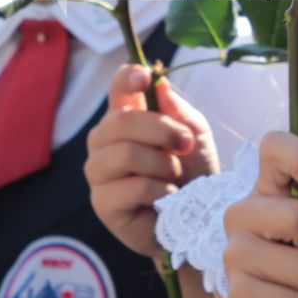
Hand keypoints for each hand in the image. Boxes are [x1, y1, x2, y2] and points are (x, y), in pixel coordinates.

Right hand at [85, 64, 218, 257]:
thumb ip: (177, 110)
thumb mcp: (193, 135)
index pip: (117, 88)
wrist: (198, 219)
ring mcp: (99, 172)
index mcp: (125, 118)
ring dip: (162, 164)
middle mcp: (104, 142)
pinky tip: (167, 198)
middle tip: (184, 145)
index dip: (126, 78)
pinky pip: (134, 185)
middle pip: (121, 122)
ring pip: (125, 153)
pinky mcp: (103, 203)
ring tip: (175, 176)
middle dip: (162, 131)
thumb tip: (159, 83)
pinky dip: (161, 190)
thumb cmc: (193, 173)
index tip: (143, 78)